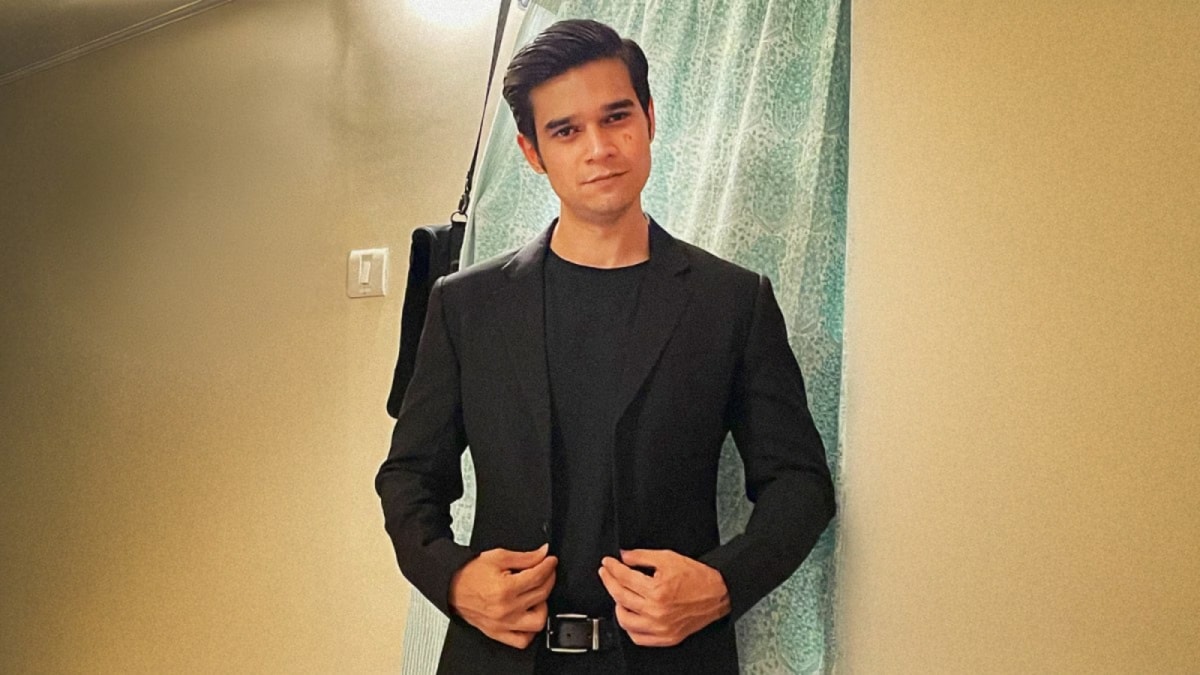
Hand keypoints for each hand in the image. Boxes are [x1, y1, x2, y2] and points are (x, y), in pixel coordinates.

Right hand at [449, 543, 556, 648]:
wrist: (451, 587)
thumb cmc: (470, 573)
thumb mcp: (498, 557)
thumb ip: (524, 557)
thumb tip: (543, 554)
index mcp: (505, 589)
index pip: (538, 577)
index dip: (549, 565)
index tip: (551, 561)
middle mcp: (506, 609)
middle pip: (541, 594)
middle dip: (549, 579)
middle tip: (546, 571)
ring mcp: (503, 624)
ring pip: (538, 621)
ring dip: (543, 606)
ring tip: (536, 595)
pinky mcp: (498, 634)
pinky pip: (522, 640)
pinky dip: (530, 631)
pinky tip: (529, 615)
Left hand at [598, 549, 730, 646]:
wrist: (718, 593)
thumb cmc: (696, 577)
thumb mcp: (667, 558)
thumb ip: (641, 556)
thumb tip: (623, 556)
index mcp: (657, 590)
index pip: (624, 578)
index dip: (612, 568)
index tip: (607, 563)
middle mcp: (657, 611)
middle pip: (620, 597)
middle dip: (609, 582)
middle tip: (606, 573)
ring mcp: (661, 627)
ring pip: (625, 620)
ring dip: (617, 605)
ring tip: (618, 594)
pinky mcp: (666, 637)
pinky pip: (638, 638)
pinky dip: (629, 627)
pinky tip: (629, 614)